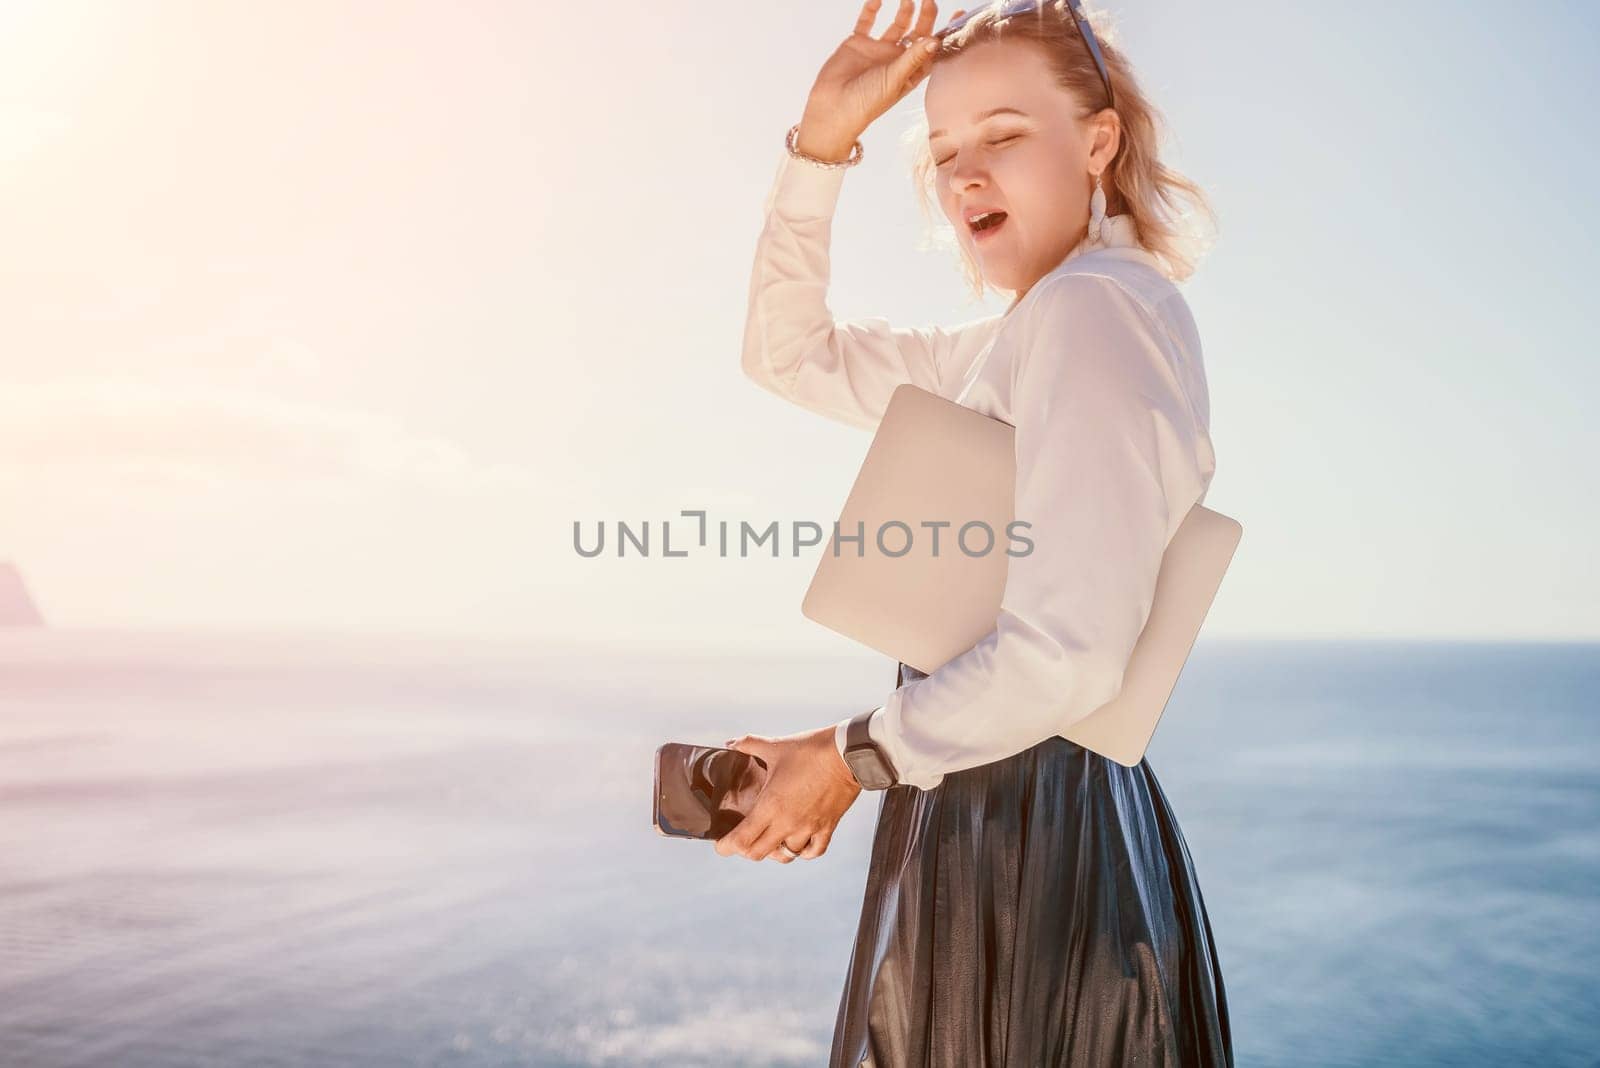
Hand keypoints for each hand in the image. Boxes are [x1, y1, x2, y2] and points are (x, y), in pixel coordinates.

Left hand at [714, 724, 861, 862]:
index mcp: (771, 805)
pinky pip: (813, 852)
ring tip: (771, 839)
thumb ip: (749, 745)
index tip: (722, 845)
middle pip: (758, 853)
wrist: (847, 754)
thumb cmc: (811, 750)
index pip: (742, 840)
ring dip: (775, 850)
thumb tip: (731, 743)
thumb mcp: (776, 747)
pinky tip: (799, 844)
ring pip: (786, 856)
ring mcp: (808, 828)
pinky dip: (803, 852)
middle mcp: (787, 822)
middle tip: (742, 841)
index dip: (727, 847)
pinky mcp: (827, 827)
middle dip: (745, 850)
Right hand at [795, 0, 943, 160]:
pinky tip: (879, 0)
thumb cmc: (867, 103)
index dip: (946, 33)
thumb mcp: (894, 80)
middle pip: (917, 32)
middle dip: (925, 16)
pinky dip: (872, 9)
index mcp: (910, 72)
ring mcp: (878, 50)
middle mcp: (896, 60)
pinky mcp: (858, 43)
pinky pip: (867, 22)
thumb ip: (912, 58)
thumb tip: (935, 40)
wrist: (833, 108)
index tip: (959, 14)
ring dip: (904, 11)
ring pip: (896, 25)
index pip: (933, 49)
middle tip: (929, 0)